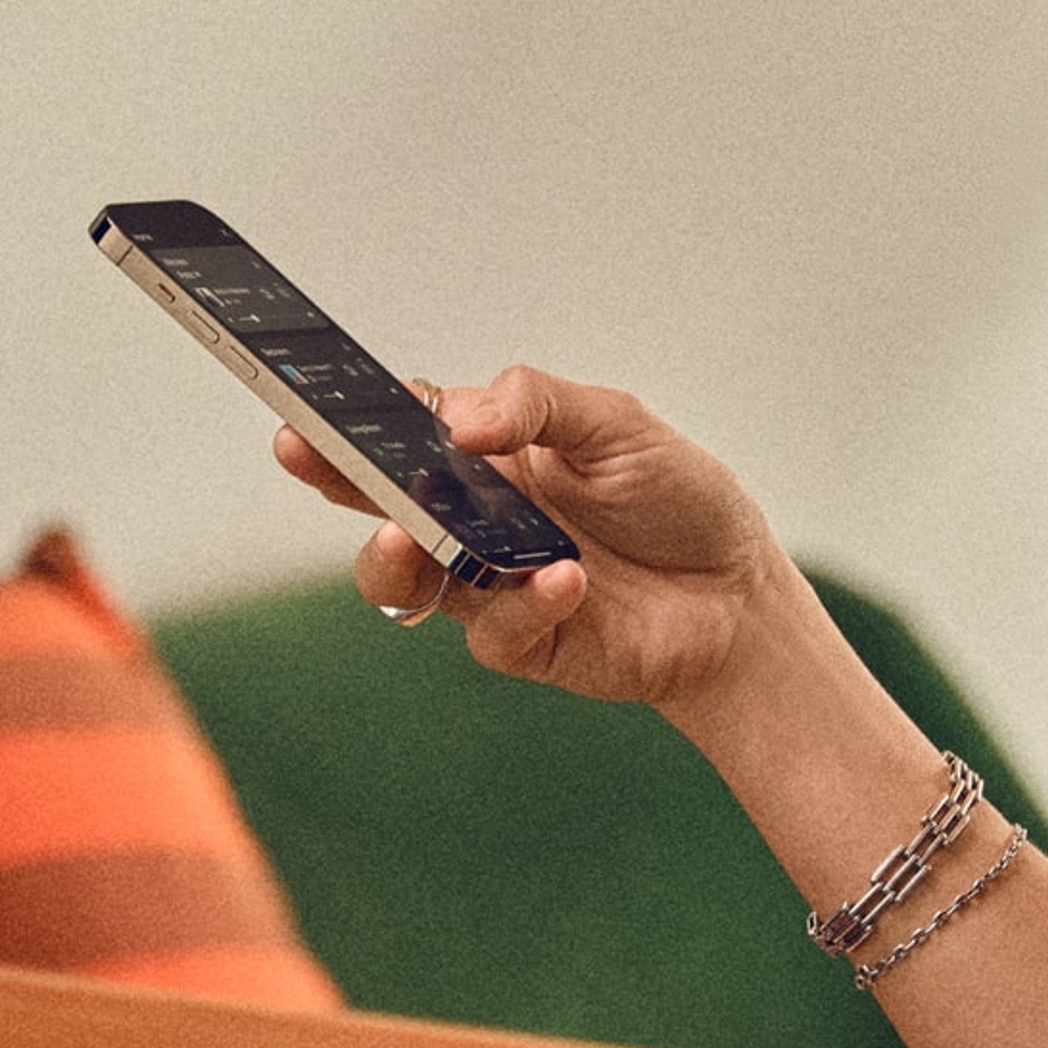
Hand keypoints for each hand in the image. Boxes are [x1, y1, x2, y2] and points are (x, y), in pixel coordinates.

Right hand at [271, 366, 799, 716]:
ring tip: (411, 537)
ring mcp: (488, 584)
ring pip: (402, 581)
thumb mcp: (618, 424)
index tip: (307, 407)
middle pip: (377, 502)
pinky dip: (525, 603)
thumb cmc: (677, 499)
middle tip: (309, 455)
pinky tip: (568, 579)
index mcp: (487, 457)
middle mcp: (472, 520)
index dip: (349, 420)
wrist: (740, 597)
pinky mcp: (520, 643)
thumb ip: (536, 405)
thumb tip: (457, 415)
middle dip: (334, 477)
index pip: (401, 431)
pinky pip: (490, 629)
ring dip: (396, 558)